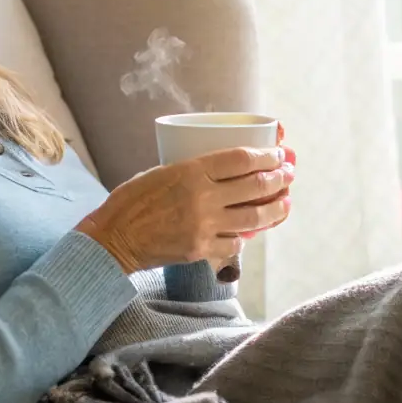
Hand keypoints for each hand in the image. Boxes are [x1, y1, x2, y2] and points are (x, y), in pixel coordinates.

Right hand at [76, 143, 294, 273]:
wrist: (114, 238)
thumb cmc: (132, 200)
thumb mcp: (162, 172)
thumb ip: (194, 172)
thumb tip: (227, 169)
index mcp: (191, 171)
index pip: (241, 159)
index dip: (265, 156)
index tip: (277, 153)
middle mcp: (202, 197)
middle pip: (255, 186)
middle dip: (278, 178)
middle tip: (287, 174)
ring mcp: (204, 226)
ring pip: (254, 217)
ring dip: (275, 208)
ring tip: (285, 202)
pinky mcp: (202, 249)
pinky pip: (235, 242)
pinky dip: (246, 234)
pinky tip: (253, 228)